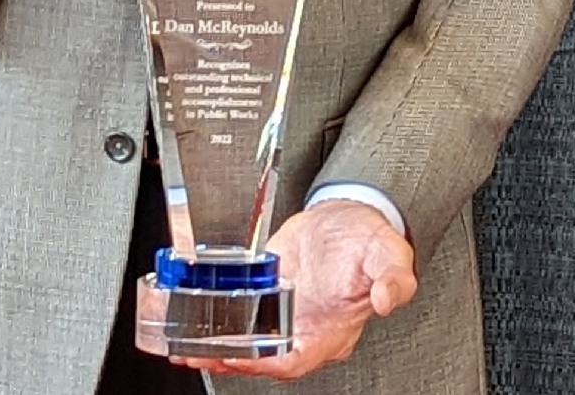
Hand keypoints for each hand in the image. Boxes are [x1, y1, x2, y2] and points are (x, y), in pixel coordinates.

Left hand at [185, 199, 417, 380]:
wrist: (352, 211)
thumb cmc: (370, 238)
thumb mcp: (387, 254)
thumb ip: (392, 279)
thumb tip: (387, 300)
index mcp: (332, 331)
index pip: (294, 360)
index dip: (263, 363)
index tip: (235, 355)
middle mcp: (304, 328)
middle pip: (262, 358)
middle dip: (226, 360)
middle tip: (193, 353)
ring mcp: (282, 312)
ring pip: (245, 341)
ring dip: (213, 346)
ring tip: (181, 343)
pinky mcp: (265, 291)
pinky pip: (237, 314)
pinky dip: (213, 319)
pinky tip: (190, 314)